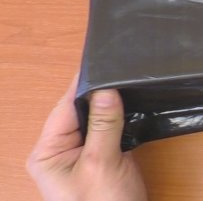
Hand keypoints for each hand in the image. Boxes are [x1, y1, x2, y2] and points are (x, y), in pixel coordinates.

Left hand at [27, 75, 147, 200]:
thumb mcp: (102, 163)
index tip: (105, 58)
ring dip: (113, 104)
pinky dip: (122, 118)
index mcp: (48, 152)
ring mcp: (83, 154)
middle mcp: (60, 150)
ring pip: (97, 118)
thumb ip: (103, 125)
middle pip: (80, 110)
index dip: (85, 83)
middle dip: (101, 91)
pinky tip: (136, 104)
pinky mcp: (104, 158)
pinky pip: (110, 130)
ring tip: (132, 79)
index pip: (65, 106)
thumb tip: (106, 88)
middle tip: (126, 66)